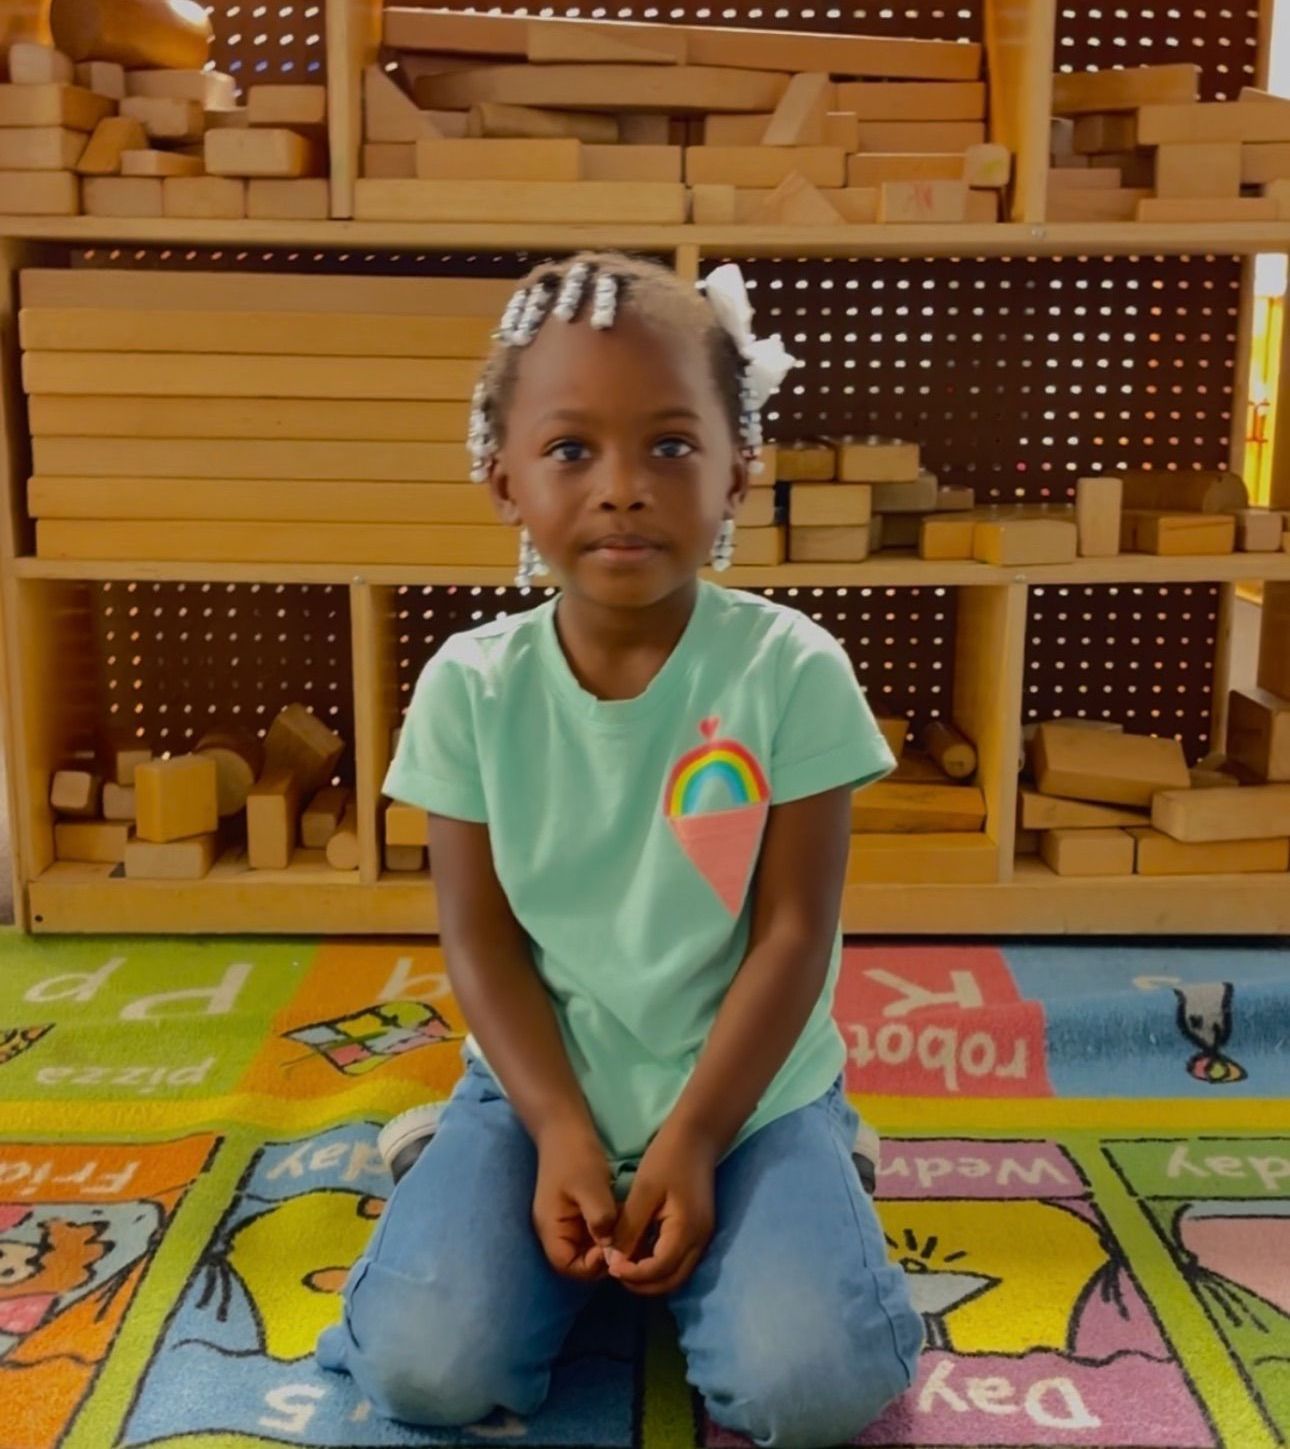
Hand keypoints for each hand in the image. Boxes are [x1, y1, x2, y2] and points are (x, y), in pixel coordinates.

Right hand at [532, 1121, 618, 1282]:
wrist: (565, 1127)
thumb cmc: (575, 1155)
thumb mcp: (590, 1186)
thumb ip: (599, 1218)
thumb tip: (611, 1247)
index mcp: (551, 1228)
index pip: (567, 1266)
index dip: (590, 1266)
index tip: (613, 1248)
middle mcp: (555, 1230)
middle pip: (578, 1261)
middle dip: (602, 1256)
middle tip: (626, 1241)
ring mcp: (566, 1221)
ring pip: (587, 1247)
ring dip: (607, 1243)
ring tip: (627, 1230)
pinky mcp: (577, 1212)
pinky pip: (592, 1232)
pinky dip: (607, 1230)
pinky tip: (623, 1217)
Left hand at [607, 1121, 716, 1297]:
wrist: (697, 1135)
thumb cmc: (667, 1158)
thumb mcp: (643, 1192)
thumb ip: (629, 1229)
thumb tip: (613, 1261)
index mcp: (686, 1231)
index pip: (659, 1270)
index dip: (633, 1274)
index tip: (609, 1266)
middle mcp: (699, 1241)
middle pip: (671, 1281)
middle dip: (641, 1283)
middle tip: (614, 1270)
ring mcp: (701, 1237)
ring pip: (676, 1273)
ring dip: (650, 1275)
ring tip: (623, 1261)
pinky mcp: (698, 1230)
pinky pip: (678, 1258)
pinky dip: (658, 1262)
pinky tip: (638, 1249)